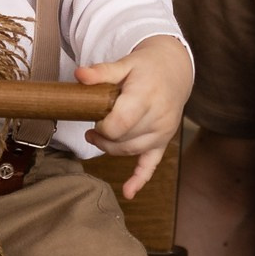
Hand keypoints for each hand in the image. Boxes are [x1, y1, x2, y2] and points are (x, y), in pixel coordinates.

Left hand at [77, 36, 191, 197]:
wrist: (175, 70)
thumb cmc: (147, 67)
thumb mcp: (125, 63)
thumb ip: (102, 72)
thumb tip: (79, 75)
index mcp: (146, 97)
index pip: (119, 124)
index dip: (102, 126)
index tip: (96, 117)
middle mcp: (158, 117)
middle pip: (123, 139)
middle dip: (104, 136)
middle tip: (92, 127)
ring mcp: (163, 132)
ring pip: (131, 151)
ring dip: (111, 148)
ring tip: (97, 137)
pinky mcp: (164, 141)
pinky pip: (152, 164)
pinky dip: (140, 179)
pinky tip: (128, 192)